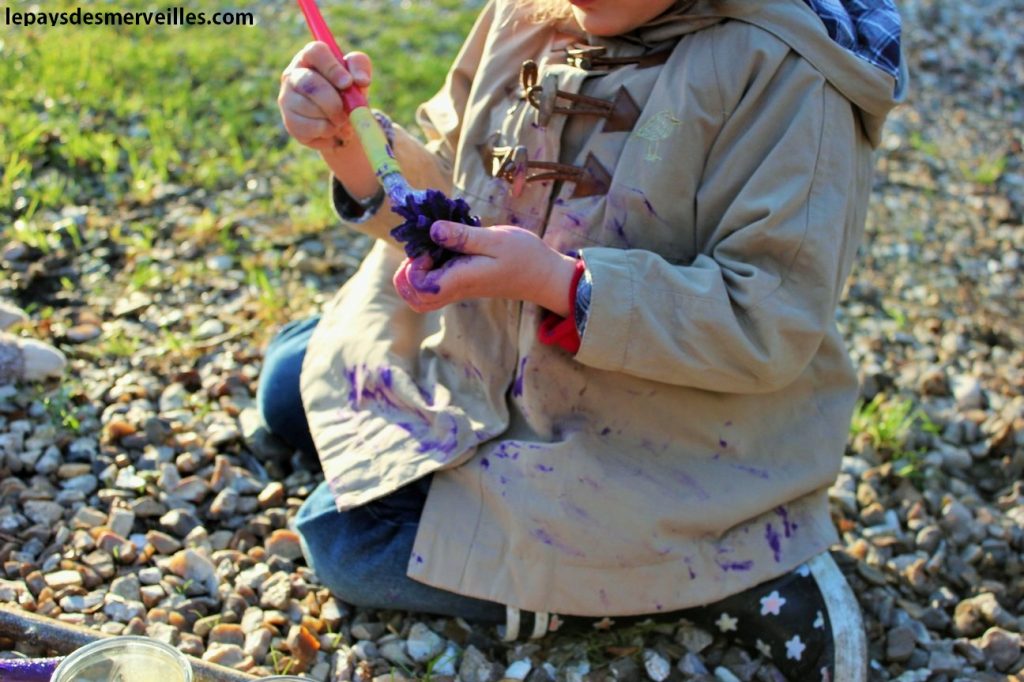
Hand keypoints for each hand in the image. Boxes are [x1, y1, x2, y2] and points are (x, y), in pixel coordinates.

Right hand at [277, 41, 372, 151]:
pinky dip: (329, 132)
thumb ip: (360, 67)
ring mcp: (287, 99)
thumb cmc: (348, 92)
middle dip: (333, 101)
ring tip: (341, 120)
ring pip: (310, 109)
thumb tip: (361, 80)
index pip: (315, 52)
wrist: (342, 122)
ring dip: (334, 119)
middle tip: (348, 112)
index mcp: (309, 57)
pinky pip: (311, 128)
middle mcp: (292, 75)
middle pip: (309, 83)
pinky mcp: (290, 122)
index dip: (332, 68)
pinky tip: (332, 129)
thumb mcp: (357, 75)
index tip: (348, 83)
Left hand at [392, 221, 578, 314]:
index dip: (414, 266)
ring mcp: (458, 290)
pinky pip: (434, 288)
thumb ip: (463, 236)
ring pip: (422, 297)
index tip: (429, 245)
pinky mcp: (462, 285)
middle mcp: (456, 290)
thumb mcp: (495, 239)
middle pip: (415, 298)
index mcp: (461, 280)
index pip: (420, 286)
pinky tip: (438, 250)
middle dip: (406, 275)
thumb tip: (433, 230)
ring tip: (428, 250)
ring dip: (414, 276)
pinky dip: (426, 274)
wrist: (543, 276)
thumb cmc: (524, 256)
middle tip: (421, 249)